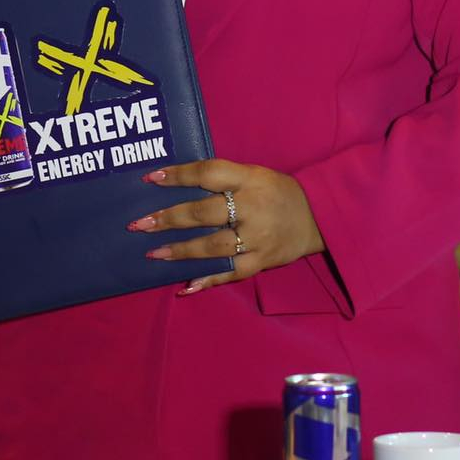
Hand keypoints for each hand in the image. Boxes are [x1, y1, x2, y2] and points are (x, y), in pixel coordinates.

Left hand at [129, 158, 324, 293]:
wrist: (319, 216)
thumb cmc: (276, 191)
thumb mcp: (254, 174)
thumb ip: (221, 178)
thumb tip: (176, 183)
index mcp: (249, 179)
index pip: (208, 173)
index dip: (179, 175)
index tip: (150, 178)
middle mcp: (252, 207)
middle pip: (205, 213)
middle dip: (170, 218)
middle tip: (140, 224)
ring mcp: (257, 238)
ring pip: (214, 246)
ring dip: (181, 251)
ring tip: (154, 254)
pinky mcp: (262, 261)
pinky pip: (231, 273)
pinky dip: (208, 280)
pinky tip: (186, 286)